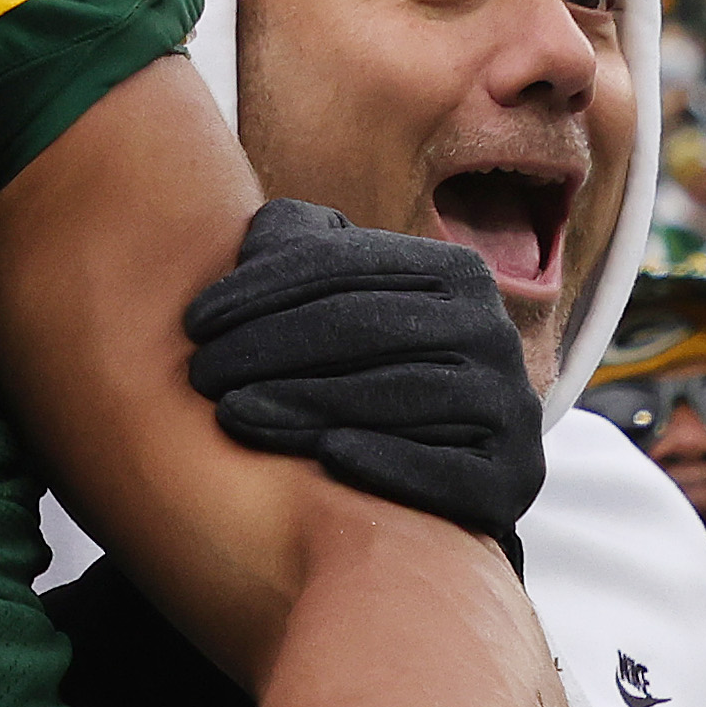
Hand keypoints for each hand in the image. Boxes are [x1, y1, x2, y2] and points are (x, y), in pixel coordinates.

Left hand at [181, 201, 545, 541]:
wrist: (445, 474)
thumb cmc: (371, 374)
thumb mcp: (347, 298)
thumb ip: (305, 249)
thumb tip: (261, 228)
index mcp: (456, 274)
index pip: (343, 269)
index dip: (259, 291)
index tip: (191, 323)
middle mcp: (493, 332)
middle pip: (362, 328)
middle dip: (268, 347)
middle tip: (201, 374)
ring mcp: (510, 406)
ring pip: (397, 394)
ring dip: (305, 404)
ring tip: (232, 414)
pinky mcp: (514, 478)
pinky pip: (449, 469)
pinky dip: (388, 460)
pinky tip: (326, 458)